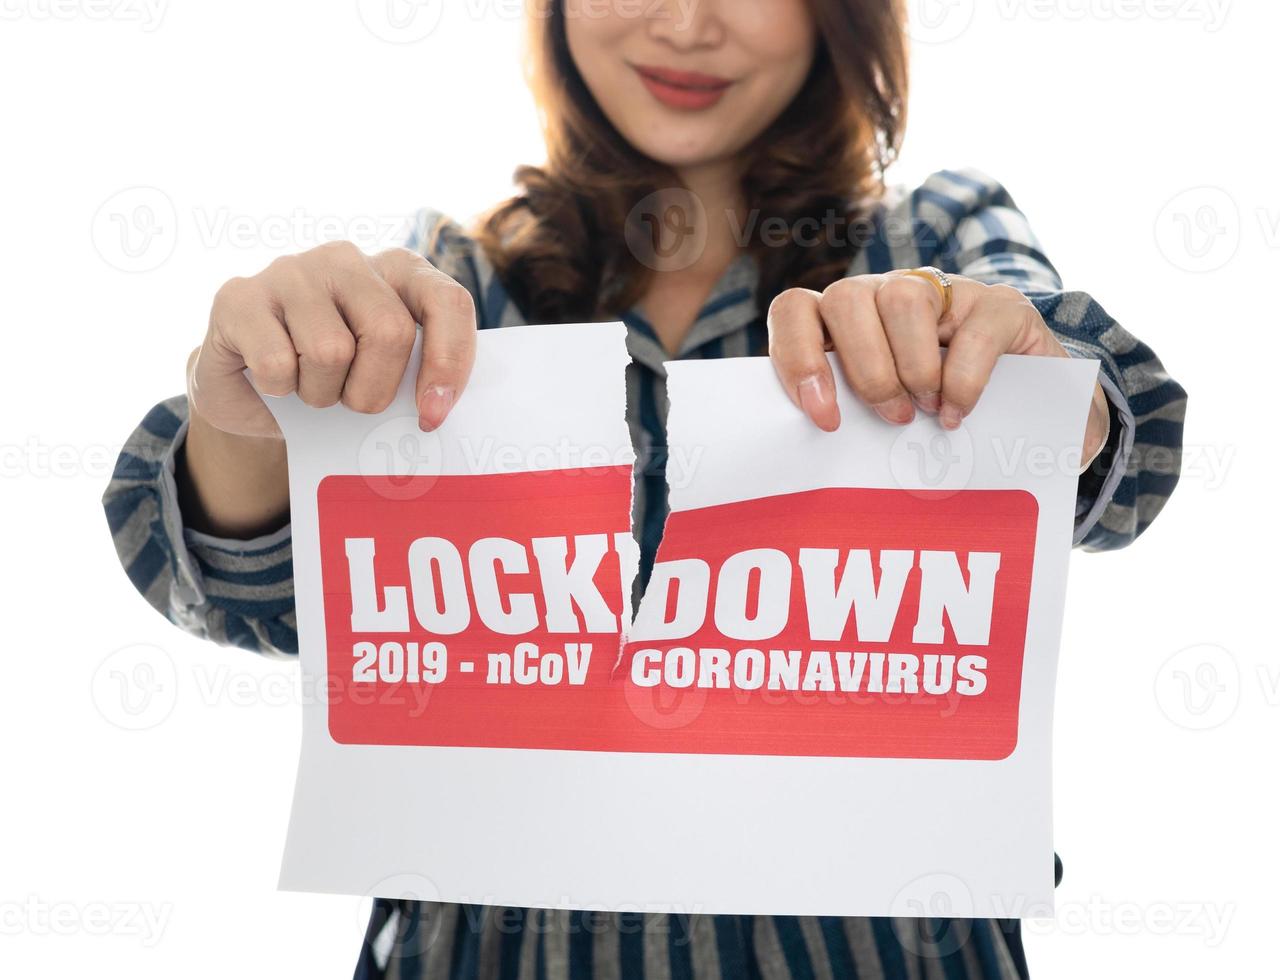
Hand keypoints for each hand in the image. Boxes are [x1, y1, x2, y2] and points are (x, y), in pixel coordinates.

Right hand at [188, 242, 476, 437]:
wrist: (250, 389)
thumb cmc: (334, 380)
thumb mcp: (386, 372)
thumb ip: (419, 374)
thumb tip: (437, 409)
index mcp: (397, 270)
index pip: (446, 301)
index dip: (448, 361)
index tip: (432, 414)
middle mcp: (346, 259)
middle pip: (389, 331)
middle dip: (374, 390)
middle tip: (354, 403)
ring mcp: (290, 271)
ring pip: (330, 351)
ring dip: (322, 394)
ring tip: (309, 386)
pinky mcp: (238, 296)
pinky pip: (277, 363)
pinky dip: (280, 390)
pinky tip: (273, 379)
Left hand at [766, 273, 1109, 462]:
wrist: (1031, 419)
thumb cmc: (935, 424)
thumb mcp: (884, 423)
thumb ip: (848, 425)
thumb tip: (806, 473)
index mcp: (843, 323)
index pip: (795, 310)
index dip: (797, 356)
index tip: (823, 415)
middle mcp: (883, 295)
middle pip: (843, 299)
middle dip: (864, 370)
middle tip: (892, 417)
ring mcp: (942, 293)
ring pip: (901, 299)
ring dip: (910, 366)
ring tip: (927, 411)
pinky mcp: (998, 304)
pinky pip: (972, 328)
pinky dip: (963, 379)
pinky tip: (960, 413)